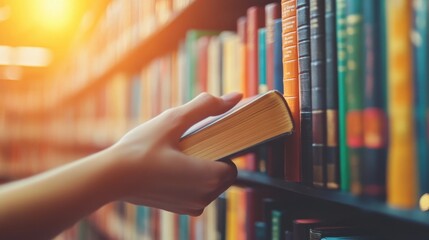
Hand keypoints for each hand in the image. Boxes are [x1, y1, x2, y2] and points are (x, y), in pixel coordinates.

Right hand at [109, 92, 242, 215]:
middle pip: (224, 175)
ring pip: (211, 185)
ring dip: (203, 169)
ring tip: (182, 154)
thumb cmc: (141, 148)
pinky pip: (197, 193)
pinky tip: (173, 167)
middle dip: (215, 158)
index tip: (210, 139)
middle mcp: (204, 197)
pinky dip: (192, 181)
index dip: (225, 150)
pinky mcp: (179, 210)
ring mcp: (191, 207)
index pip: (234, 164)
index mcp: (209, 177)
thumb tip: (236, 97)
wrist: (110, 177)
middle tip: (192, 144)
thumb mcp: (173, 120)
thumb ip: (206, 107)